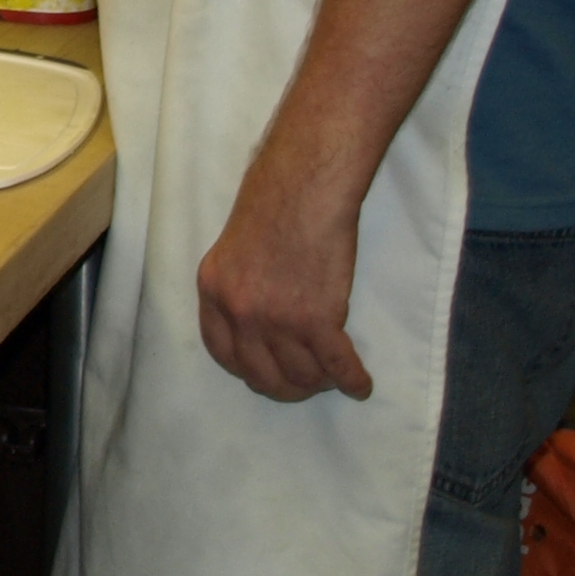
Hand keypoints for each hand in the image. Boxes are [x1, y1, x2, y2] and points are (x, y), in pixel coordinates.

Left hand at [197, 167, 372, 402]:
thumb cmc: (274, 208)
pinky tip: (360, 384)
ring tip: (333, 376)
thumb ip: (237, 288)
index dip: (246, 370)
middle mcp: (239, 311)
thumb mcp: (232, 250)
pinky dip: (352, 380)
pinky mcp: (315, 320)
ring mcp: (276, 319)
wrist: (303, 189)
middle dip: (285, 386)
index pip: (222, 352)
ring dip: (319, 381)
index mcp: (214, 291)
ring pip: (300, 375)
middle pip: (260, 373)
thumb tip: (254, 325)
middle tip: (305, 383)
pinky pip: (336, 366)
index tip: (264, 374)